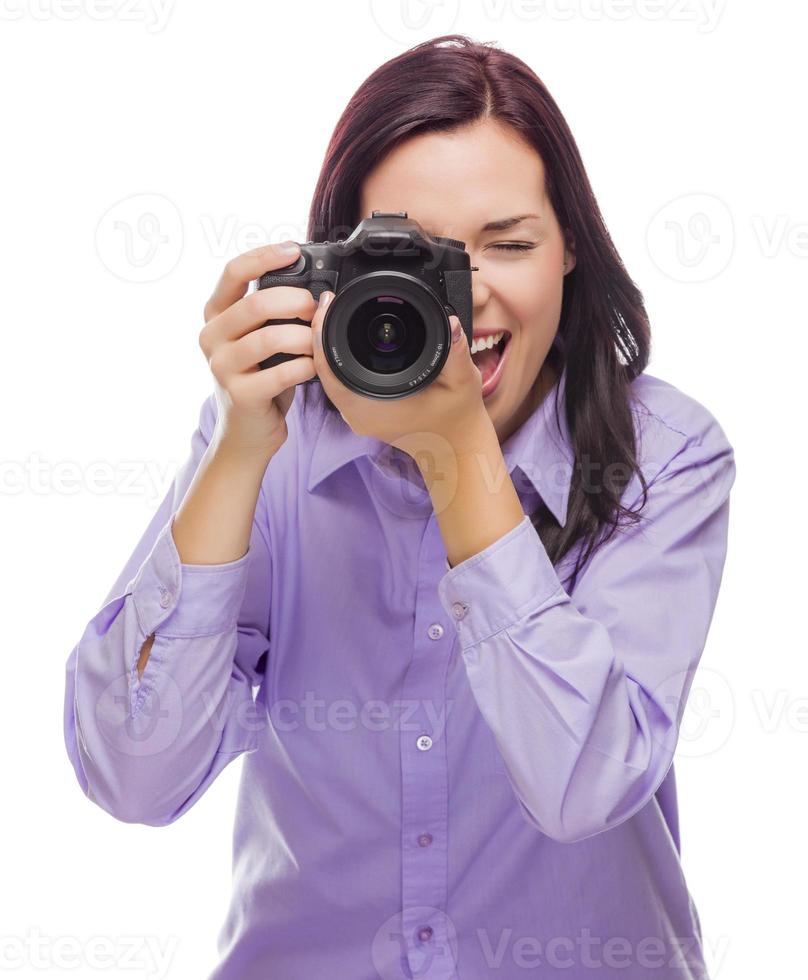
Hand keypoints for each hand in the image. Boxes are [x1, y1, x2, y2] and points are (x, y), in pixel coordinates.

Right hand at [199, 241, 317, 457]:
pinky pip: (280, 373)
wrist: (248, 433)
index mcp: (216, 315)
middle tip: (316, 309)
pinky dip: (305, 367)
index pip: (233, 272)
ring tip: (316, 344)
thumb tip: (316, 289)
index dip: (264, 256)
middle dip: (296, 301)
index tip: (294, 251)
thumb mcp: (261, 339)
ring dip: (304, 338)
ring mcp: (221, 367)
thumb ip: (274, 313)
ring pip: (269, 338)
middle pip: (256, 304)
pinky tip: (312, 368)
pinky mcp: (240, 394)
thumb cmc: (261, 379)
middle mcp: (211, 337)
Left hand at [310, 291, 492, 462]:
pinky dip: (341, 360)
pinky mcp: (363, 412)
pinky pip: (341, 383)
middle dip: (323, 333)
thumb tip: (451, 323)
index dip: (323, 332)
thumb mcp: (462, 381)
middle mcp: (358, 415)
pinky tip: (346, 337)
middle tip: (329, 300)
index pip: (330, 367)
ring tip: (333, 312)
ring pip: (330, 376)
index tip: (328, 303)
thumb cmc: (459, 418)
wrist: (457, 448)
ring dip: (329, 346)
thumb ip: (456, 351)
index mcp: (372, 408)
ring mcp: (358, 416)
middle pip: (324, 369)